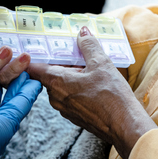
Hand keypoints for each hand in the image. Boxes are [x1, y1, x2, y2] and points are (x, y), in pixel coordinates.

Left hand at [27, 27, 156, 158]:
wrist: (125, 126)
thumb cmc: (112, 96)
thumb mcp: (101, 63)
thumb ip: (88, 45)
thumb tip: (82, 32)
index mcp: (57, 82)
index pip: (33, 68)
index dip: (32, 57)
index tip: (35, 47)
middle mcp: (56, 97)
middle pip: (48, 75)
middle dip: (58, 62)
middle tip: (70, 50)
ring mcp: (65, 109)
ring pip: (59, 86)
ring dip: (68, 75)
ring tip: (85, 64)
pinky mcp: (74, 116)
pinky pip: (68, 96)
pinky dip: (75, 86)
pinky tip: (91, 81)